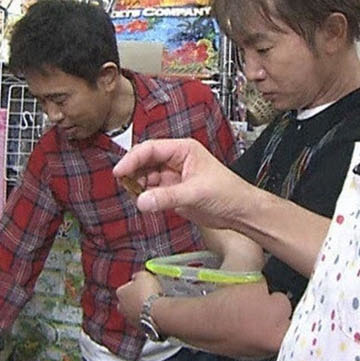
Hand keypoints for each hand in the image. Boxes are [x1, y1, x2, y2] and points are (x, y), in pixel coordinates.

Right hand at [113, 138, 262, 232]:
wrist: (240, 212)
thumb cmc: (228, 193)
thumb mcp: (196, 193)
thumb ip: (167, 197)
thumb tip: (142, 200)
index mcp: (183, 150)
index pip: (151, 148)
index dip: (132, 158)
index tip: (120, 171)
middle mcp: (176, 160)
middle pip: (145, 161)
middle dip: (133, 172)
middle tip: (124, 185)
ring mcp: (174, 177)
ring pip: (146, 177)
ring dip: (138, 186)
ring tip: (136, 196)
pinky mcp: (173, 192)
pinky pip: (152, 191)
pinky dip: (145, 197)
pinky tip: (144, 203)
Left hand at [117, 271, 162, 324]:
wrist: (157, 312)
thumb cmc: (148, 293)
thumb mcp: (143, 275)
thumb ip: (137, 276)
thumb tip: (137, 277)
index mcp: (120, 292)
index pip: (125, 287)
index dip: (135, 285)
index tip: (143, 284)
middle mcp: (122, 307)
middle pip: (128, 301)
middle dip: (136, 298)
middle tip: (148, 294)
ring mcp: (130, 319)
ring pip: (135, 311)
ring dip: (143, 308)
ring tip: (155, 304)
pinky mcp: (140, 328)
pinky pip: (144, 320)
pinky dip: (149, 317)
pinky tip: (157, 312)